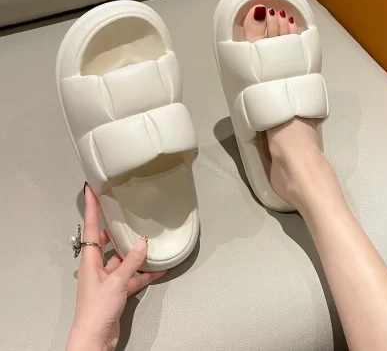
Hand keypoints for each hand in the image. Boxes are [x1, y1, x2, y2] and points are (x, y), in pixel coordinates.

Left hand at [66, 184, 165, 350]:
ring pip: (122, 259)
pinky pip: (132, 277)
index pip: (90, 226)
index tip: (89, 189)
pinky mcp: (116, 291)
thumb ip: (131, 262)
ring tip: (150, 240)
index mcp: (91, 260)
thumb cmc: (97, 309)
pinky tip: (159, 270)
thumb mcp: (116, 282)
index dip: (90, 207)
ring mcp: (107, 279)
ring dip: (135, 253)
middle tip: (125, 212)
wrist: (95, 340)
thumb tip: (143, 242)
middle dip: (115, 227)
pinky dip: (144, 274)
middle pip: (106, 241)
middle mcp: (97, 266)